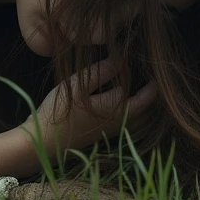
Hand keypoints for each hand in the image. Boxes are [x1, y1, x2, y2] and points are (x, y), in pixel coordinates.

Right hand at [19, 55, 157, 156]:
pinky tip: (125, 102)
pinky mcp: (105, 136)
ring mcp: (114, 132)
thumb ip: (102, 71)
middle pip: (150, 111)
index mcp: (119, 109)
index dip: (154, 81)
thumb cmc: (60, 110)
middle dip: (154, 96)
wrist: (44, 141)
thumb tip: (122, 58)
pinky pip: (131, 125)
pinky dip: (136, 115)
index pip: (149, 95)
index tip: (153, 66)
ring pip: (142, 121)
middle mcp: (122, 123)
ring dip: (146, 107)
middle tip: (151, 77)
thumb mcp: (79, 85)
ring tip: (142, 89)